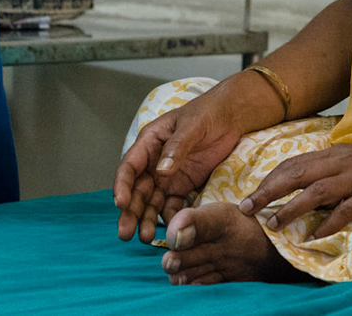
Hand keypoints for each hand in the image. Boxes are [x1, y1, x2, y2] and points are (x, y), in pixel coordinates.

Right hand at [115, 84, 255, 244]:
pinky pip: (171, 205)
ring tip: (146, 238)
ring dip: (146, 220)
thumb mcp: (191, 126)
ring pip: (151, 202)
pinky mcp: (182, 186)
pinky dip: (170, 218)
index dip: (122, 185)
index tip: (121, 203)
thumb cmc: (207, 113)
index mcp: (149, 143)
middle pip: (137, 190)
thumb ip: (176, 148)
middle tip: (125, 233)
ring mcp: (167, 177)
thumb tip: (161, 171)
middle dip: (130, 212)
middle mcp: (153, 163)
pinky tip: (171, 231)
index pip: (129, 167)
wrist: (230, 117)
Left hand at [241, 140, 351, 238]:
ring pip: (318, 190)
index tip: (250, 198)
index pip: (294, 163)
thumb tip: (298, 190)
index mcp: (335, 153)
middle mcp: (343, 161)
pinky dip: (328, 223)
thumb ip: (328, 171)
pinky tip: (315, 236)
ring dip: (293, 208)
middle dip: (269, 192)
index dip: (269, 180)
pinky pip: (347, 209)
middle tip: (248, 209)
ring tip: (275, 224)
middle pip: (298, 174)